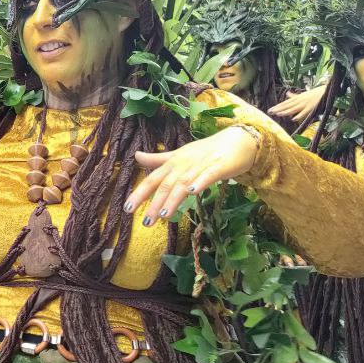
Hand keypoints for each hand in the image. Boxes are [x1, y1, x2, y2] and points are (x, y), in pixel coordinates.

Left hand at [126, 126, 260, 225]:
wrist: (236, 140)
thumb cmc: (205, 151)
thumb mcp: (179, 155)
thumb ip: (158, 159)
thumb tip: (136, 156)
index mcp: (173, 163)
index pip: (152, 179)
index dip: (140, 193)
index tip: (127, 209)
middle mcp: (184, 164)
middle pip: (166, 185)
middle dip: (155, 203)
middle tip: (146, 222)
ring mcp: (201, 165)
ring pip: (184, 183)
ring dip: (174, 198)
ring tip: (164, 215)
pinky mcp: (219, 167)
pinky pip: (209, 176)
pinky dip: (200, 183)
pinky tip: (194, 193)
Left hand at [268, 83, 327, 123]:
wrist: (327, 90)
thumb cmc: (315, 93)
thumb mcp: (303, 94)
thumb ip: (295, 95)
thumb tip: (287, 93)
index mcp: (297, 98)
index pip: (286, 103)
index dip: (278, 106)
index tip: (270, 109)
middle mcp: (299, 101)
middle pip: (287, 105)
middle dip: (278, 109)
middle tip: (269, 112)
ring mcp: (305, 104)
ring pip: (293, 109)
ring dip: (286, 112)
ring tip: (278, 114)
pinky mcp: (311, 108)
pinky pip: (304, 112)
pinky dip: (299, 115)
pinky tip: (293, 119)